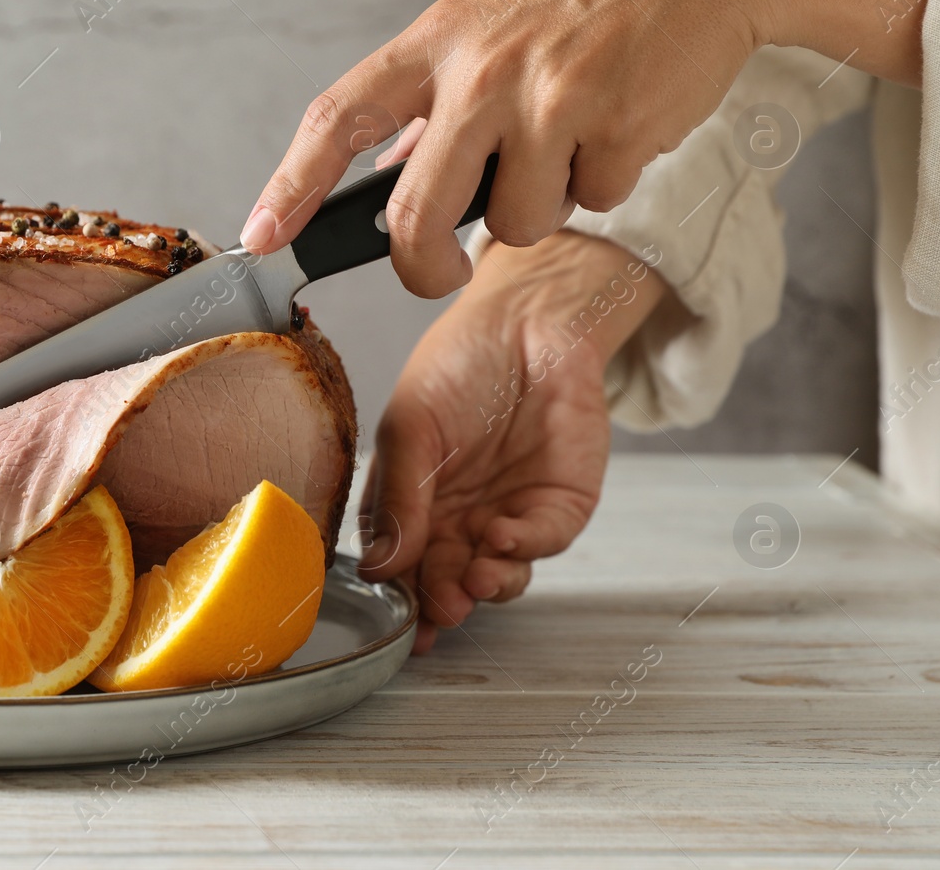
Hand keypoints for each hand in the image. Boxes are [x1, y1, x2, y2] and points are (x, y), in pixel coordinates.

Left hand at [242, 0, 927, 298]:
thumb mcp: (486, 29)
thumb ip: (432, 105)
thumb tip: (384, 182)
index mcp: (435, 44)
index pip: (338, 117)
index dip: (290, 184)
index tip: (261, 237)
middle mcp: (480, 70)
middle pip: (416, 213)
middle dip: (421, 267)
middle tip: (438, 273)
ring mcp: (547, 97)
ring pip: (513, 223)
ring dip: (540, 210)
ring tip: (567, 145)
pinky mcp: (614, 123)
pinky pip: (590, 201)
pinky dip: (603, 183)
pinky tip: (617, 126)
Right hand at [357, 232, 666, 652]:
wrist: (529, 322)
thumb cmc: (459, 362)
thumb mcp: (410, 425)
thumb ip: (398, 496)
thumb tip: (380, 566)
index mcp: (416, 502)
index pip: (404, 563)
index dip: (403, 596)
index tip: (401, 618)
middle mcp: (461, 517)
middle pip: (450, 579)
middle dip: (445, 601)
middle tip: (441, 611)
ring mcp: (510, 514)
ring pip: (498, 573)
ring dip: (486, 585)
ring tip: (475, 580)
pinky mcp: (559, 506)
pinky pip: (543, 541)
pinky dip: (524, 549)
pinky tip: (503, 538)